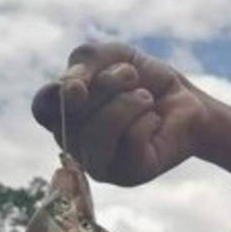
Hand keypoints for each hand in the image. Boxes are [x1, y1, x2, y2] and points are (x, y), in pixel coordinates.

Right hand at [32, 42, 210, 185]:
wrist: (187, 102)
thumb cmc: (147, 82)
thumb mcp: (115, 57)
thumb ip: (85, 62)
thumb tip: (70, 88)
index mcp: (66, 115)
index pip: (42, 108)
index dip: (55, 95)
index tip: (79, 83)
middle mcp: (77, 144)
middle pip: (71, 117)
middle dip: (105, 86)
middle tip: (131, 74)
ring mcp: (101, 164)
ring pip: (98, 133)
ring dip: (126, 104)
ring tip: (146, 98)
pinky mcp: (129, 175)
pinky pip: (128, 141)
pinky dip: (145, 121)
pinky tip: (154, 122)